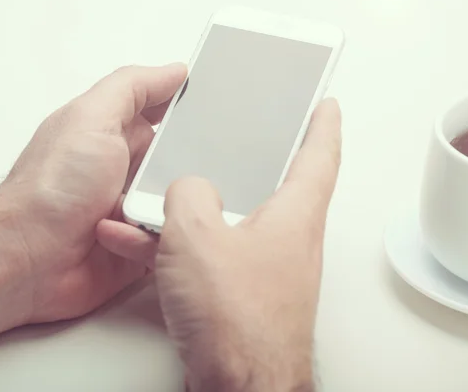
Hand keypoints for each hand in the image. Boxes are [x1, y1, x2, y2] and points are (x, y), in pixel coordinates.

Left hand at [0, 63, 186, 361]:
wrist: (29, 260)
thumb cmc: (49, 189)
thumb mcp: (91, 119)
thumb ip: (132, 88)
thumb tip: (173, 71)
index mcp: (110, 136)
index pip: (162, 117)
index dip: (186, 116)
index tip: (211, 116)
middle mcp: (121, 172)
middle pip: (178, 163)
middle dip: (189, 168)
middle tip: (184, 172)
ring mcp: (130, 211)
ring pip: (181, 204)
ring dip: (176, 207)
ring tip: (155, 209)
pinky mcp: (137, 248)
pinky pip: (171, 240)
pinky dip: (166, 239)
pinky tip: (148, 237)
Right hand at [98, 98, 340, 390]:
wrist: (239, 388)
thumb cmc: (238, 322)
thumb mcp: (197, 235)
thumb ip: (187, 194)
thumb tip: (184, 187)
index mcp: (293, 215)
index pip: (320, 154)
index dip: (322, 123)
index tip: (325, 105)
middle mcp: (284, 240)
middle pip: (270, 185)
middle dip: (247, 161)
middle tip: (236, 140)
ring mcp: (261, 269)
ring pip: (226, 222)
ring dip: (191, 209)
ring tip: (157, 196)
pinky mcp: (237, 295)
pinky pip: (206, 256)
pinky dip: (177, 247)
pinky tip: (141, 242)